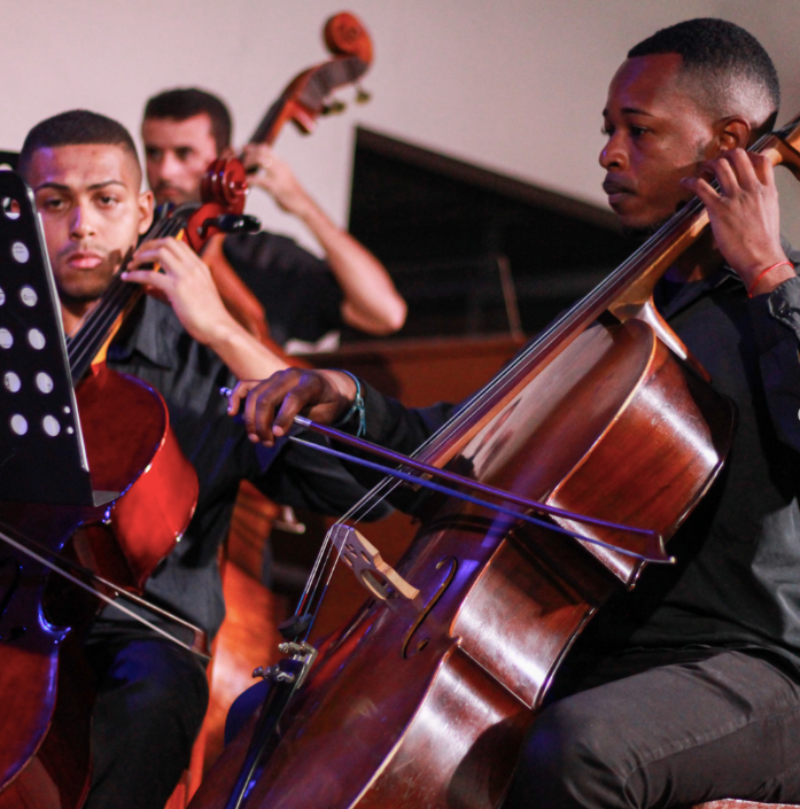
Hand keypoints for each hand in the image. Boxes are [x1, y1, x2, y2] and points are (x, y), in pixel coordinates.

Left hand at [122, 237, 234, 345]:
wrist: (219, 327)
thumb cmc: (210, 315)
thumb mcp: (199, 292)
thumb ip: (179, 285)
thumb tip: (152, 287)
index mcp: (200, 266)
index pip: (179, 243)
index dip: (160, 244)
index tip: (149, 251)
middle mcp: (193, 267)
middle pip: (167, 242)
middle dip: (148, 245)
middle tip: (137, 255)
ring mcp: (185, 276)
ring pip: (159, 253)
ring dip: (141, 257)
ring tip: (131, 265)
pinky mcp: (176, 289)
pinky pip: (150, 275)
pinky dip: (135, 275)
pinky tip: (128, 278)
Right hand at [227, 368, 356, 445]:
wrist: (330, 386)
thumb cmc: (329, 402)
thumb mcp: (327, 414)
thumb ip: (305, 418)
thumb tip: (279, 429)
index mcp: (310, 382)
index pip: (293, 398)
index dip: (284, 417)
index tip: (277, 435)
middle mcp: (290, 376)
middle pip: (268, 397)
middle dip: (263, 423)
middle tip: (267, 442)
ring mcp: (276, 377)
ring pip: (255, 395)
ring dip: (251, 419)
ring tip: (256, 438)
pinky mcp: (267, 381)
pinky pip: (246, 386)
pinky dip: (236, 397)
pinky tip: (232, 412)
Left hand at [241, 143, 310, 215]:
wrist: (304, 204)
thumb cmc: (294, 194)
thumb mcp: (285, 178)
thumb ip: (275, 171)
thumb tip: (266, 167)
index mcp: (282, 164)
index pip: (266, 149)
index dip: (253, 147)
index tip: (244, 147)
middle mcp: (280, 166)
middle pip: (261, 151)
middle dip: (248, 153)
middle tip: (239, 159)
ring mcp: (278, 176)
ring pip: (259, 160)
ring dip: (248, 163)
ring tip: (243, 169)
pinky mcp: (275, 187)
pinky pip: (259, 179)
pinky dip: (250, 179)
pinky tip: (246, 182)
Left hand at [681, 149, 793, 294]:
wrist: (761, 258)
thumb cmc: (764, 241)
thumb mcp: (770, 212)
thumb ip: (761, 198)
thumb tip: (753, 194)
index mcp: (767, 190)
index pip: (762, 159)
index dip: (747, 155)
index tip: (736, 160)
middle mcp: (752, 189)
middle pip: (738, 156)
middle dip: (724, 155)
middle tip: (715, 163)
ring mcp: (735, 197)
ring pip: (720, 165)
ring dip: (708, 165)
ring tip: (702, 171)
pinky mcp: (718, 208)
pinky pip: (700, 186)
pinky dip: (690, 181)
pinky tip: (684, 183)